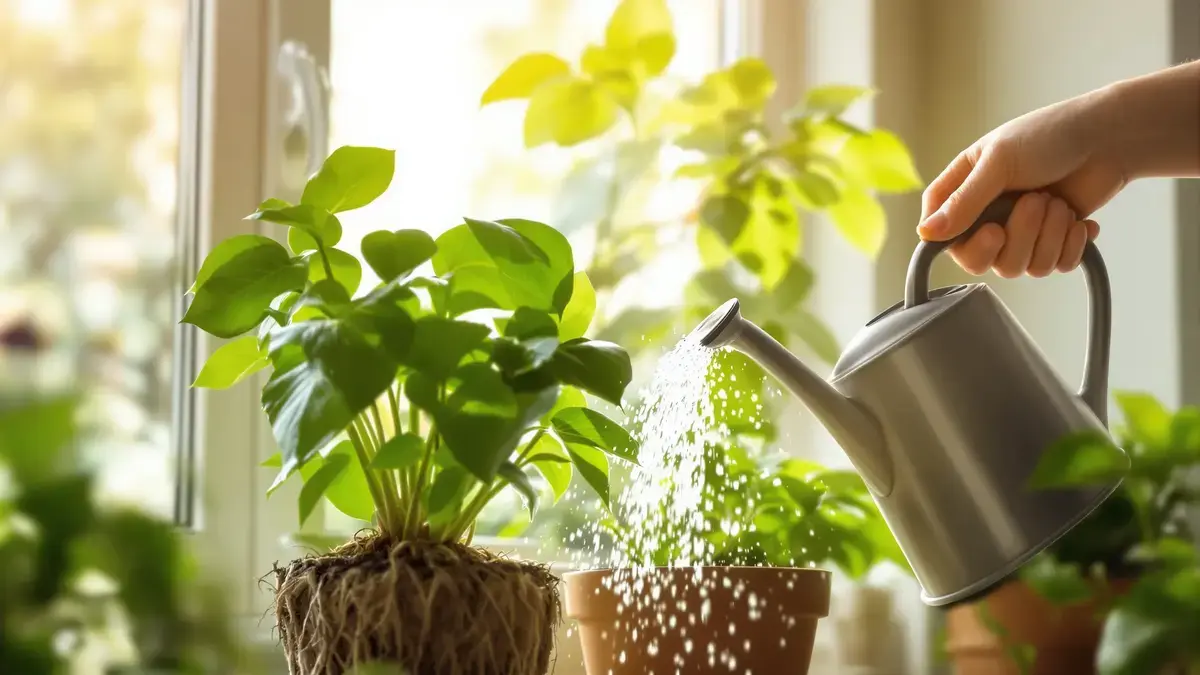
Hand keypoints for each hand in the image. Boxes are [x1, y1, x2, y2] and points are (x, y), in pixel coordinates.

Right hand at [917, 92, 1124, 277]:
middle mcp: (985, 218)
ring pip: (1020, 267)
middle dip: (1018, 237)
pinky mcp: (1051, 243)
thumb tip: (926, 233)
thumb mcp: (999, 162)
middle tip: (1036, 202)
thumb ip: (963, 201)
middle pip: (982, 262)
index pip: (941, 239)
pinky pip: (1053, 266)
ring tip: (1059, 202)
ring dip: (1048, 235)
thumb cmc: (1048, 135)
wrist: (1108, 138)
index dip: (966, 245)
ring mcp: (1018, 233)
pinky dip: (1070, 244)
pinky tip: (1078, 219)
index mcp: (961, 194)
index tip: (995, 230)